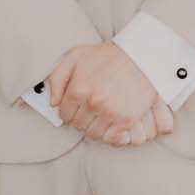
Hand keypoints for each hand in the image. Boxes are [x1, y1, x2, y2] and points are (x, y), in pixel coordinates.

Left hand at [47, 42, 164, 144]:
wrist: (141, 56)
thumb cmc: (108, 56)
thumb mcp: (76, 57)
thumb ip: (58, 78)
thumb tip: (53, 103)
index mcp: (78, 89)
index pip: (64, 114)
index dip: (69, 111)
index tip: (77, 107)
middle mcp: (93, 103)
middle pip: (79, 125)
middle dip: (82, 119)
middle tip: (90, 110)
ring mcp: (110, 112)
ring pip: (94, 133)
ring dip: (96, 127)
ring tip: (101, 116)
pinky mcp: (127, 119)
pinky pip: (111, 138)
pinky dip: (110, 134)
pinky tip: (113, 124)